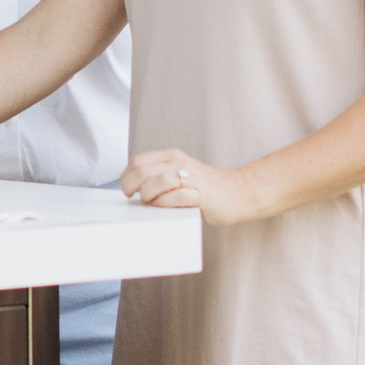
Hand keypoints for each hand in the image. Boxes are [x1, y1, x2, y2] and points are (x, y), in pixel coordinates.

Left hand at [121, 148, 256, 222]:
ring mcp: (191, 176)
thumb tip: (132, 188)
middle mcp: (179, 162)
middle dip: (132, 188)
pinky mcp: (201, 193)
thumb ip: (158, 177)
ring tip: (153, 203)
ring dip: (149, 196)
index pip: (137, 162)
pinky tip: (169, 208)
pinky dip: (167, 203)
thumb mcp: (178, 175)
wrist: (238, 193)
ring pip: (156, 181)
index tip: (127, 191)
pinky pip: (176, 196)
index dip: (126, 178)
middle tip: (138, 199)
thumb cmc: (205, 188)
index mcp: (171, 156)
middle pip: (142, 171)